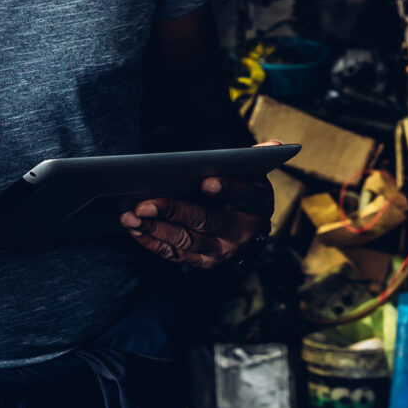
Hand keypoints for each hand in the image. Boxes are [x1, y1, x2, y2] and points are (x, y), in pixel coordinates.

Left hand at [119, 160, 275, 267]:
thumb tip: (276, 144)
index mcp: (257, 204)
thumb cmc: (242, 192)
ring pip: (186, 240)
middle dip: (174, 211)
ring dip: (156, 228)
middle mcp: (242, 232)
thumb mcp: (252, 174)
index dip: (227, 189)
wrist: (248, 229)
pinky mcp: (203, 263)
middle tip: (145, 204)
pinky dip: (153, 241)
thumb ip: (255, 158)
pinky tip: (135, 228)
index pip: (244, 196)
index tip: (206, 181)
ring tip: (131, 216)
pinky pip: (175, 254)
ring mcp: (222, 251)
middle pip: (206, 221)